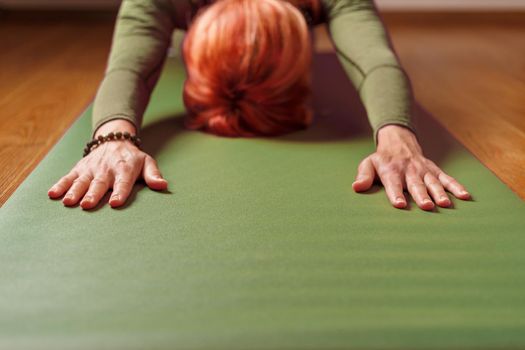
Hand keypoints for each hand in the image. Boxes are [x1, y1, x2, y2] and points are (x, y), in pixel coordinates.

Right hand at [48, 120, 167, 208]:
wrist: (115, 140)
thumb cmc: (133, 158)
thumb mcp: (147, 162)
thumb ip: (153, 175)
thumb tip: (163, 185)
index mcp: (124, 169)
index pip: (123, 182)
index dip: (120, 192)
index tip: (115, 202)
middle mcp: (106, 169)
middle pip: (99, 183)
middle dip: (93, 194)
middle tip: (87, 205)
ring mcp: (91, 169)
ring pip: (82, 181)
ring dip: (75, 191)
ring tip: (69, 202)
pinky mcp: (80, 168)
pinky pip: (68, 177)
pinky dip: (60, 184)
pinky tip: (53, 194)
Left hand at [352, 125, 470, 209]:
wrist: (399, 142)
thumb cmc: (381, 160)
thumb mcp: (368, 164)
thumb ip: (363, 176)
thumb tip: (356, 187)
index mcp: (391, 171)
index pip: (393, 184)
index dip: (395, 194)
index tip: (399, 204)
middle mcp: (409, 171)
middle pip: (415, 185)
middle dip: (421, 195)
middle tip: (427, 207)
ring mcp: (424, 171)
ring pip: (433, 182)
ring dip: (440, 193)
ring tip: (445, 204)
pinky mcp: (435, 171)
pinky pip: (447, 178)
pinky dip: (456, 186)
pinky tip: (465, 196)